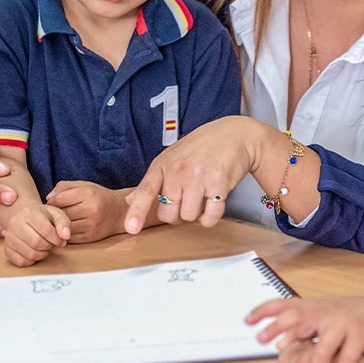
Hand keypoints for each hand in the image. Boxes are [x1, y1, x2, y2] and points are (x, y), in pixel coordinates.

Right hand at [3, 204, 71, 266]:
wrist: (26, 219)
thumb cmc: (43, 218)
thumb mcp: (56, 215)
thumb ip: (64, 223)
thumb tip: (65, 236)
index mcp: (28, 212)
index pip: (46, 230)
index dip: (57, 239)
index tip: (61, 241)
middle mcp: (15, 223)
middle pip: (36, 243)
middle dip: (48, 246)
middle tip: (50, 244)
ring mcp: (9, 237)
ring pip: (29, 254)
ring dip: (41, 254)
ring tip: (43, 247)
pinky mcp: (7, 249)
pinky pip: (21, 262)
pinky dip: (31, 261)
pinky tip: (34, 252)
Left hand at [47, 181, 126, 243]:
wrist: (119, 212)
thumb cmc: (99, 197)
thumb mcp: (84, 185)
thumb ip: (64, 187)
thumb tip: (48, 198)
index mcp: (88, 194)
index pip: (59, 199)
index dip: (51, 202)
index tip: (50, 204)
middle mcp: (91, 209)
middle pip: (61, 214)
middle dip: (53, 214)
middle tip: (51, 213)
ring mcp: (91, 225)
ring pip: (63, 226)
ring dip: (58, 225)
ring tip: (58, 221)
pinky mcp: (90, 237)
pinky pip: (69, 237)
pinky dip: (64, 233)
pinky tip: (65, 228)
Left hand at [125, 116, 259, 233]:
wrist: (234, 134)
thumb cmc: (202, 146)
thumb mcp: (171, 157)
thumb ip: (152, 181)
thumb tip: (129, 200)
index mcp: (162, 164)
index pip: (145, 191)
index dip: (137, 212)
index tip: (131, 228)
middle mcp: (178, 170)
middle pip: (168, 215)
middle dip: (177, 214)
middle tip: (187, 198)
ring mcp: (198, 176)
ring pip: (189, 217)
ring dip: (196, 214)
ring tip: (202, 195)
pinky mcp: (218, 183)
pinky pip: (210, 217)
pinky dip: (211, 218)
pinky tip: (213, 203)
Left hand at [248, 295, 363, 362]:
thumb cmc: (357, 318)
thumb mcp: (329, 317)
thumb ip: (307, 327)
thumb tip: (280, 342)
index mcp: (319, 307)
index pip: (287, 303)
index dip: (265, 311)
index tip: (246, 320)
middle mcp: (328, 312)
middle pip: (297, 317)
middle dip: (277, 329)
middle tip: (262, 341)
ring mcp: (344, 323)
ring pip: (321, 351)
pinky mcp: (362, 335)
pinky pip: (345, 361)